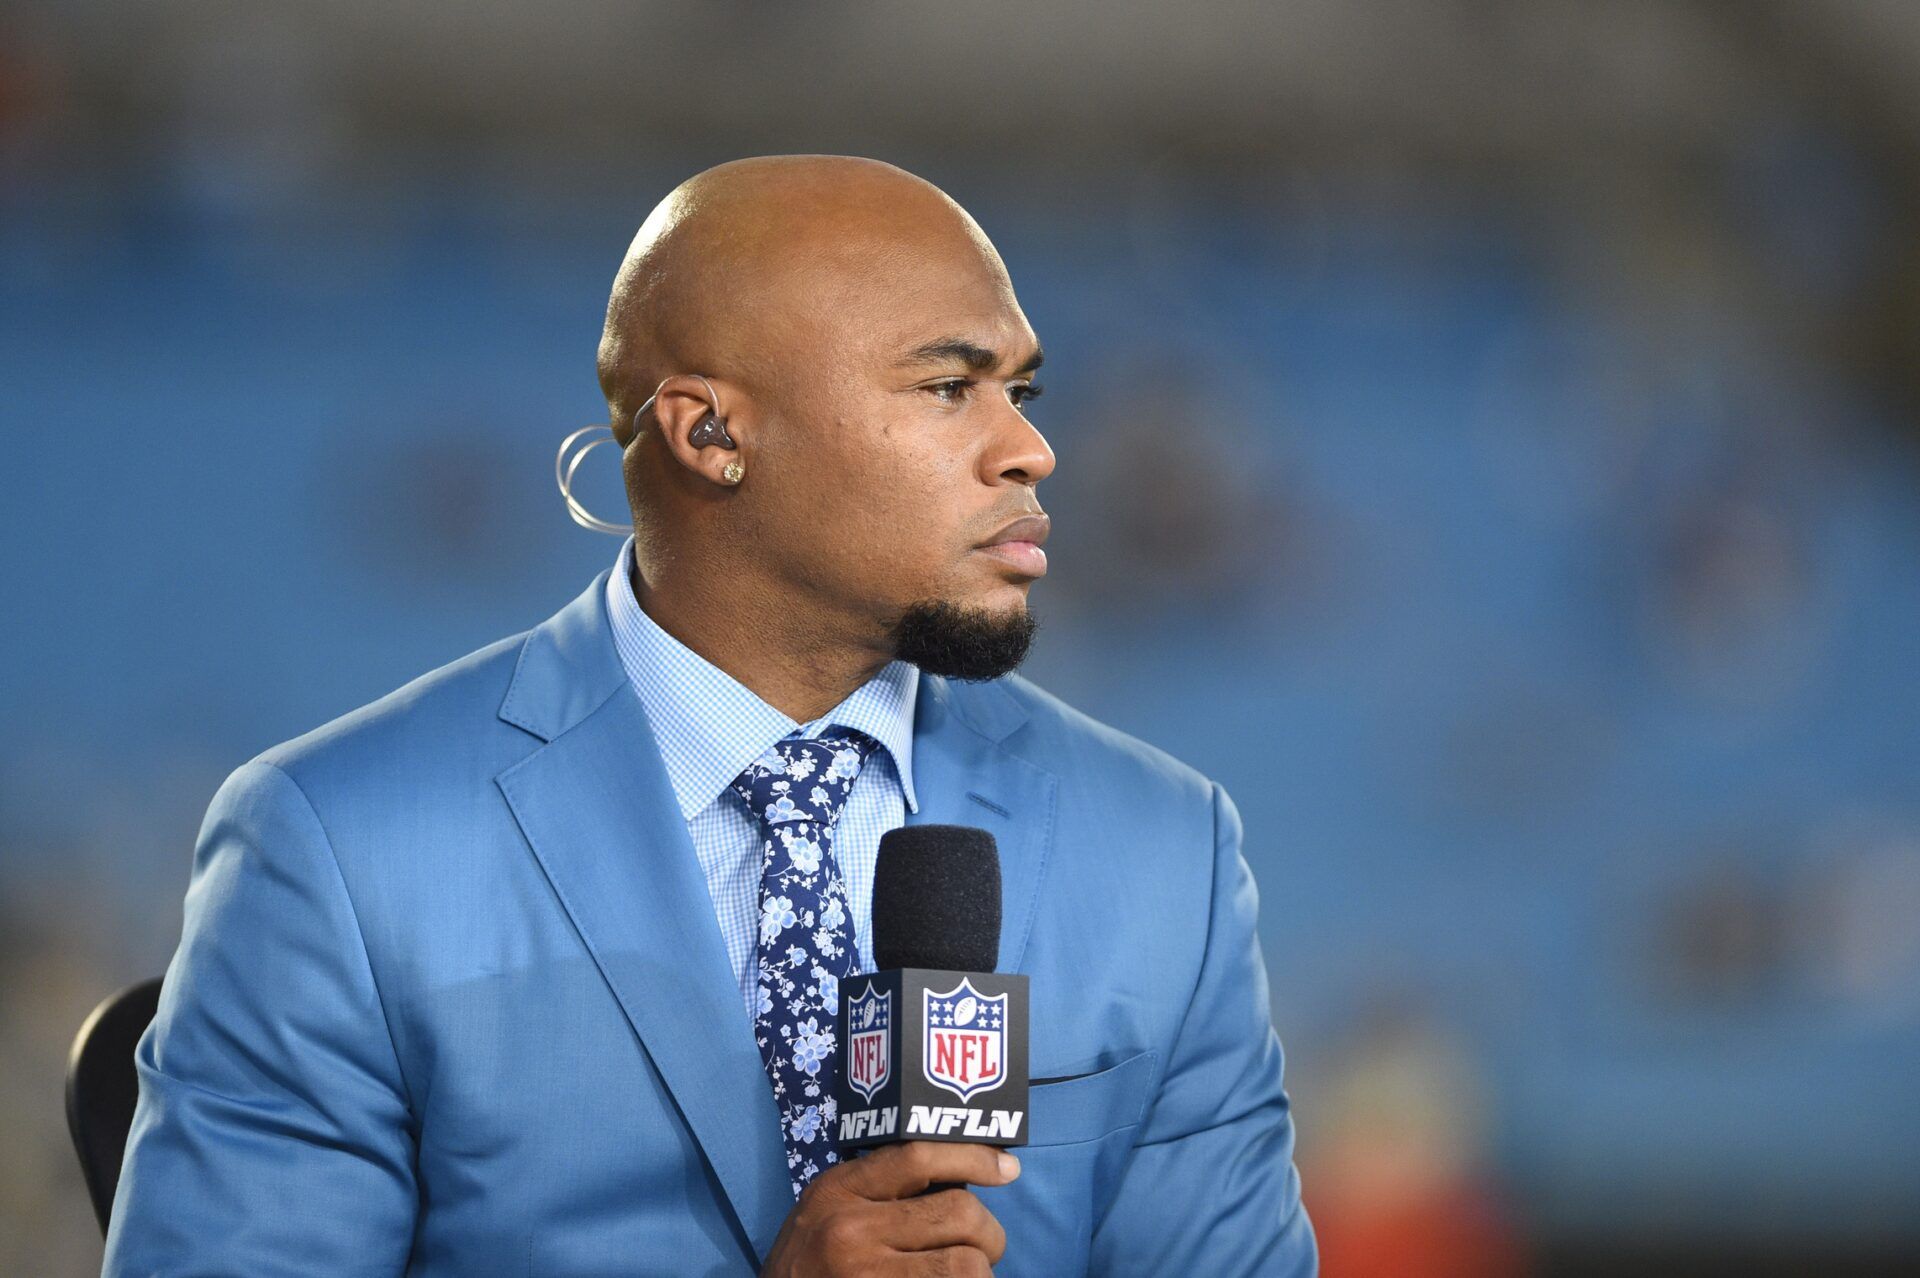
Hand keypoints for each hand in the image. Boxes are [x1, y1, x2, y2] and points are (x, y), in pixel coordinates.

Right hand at [760, 1141, 1019, 1275]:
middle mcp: (851, 1229)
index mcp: (839, 1190)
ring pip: (967, 1267)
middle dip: (989, 1235)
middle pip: (959, 1213)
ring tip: (968, 1277)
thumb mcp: (827, 1212)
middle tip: (984, 1249)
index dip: (974, 1158)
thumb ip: (878, 1192)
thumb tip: (961, 1180)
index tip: (1007, 1168)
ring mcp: (866, 1276)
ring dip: (980, 1274)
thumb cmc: (806, 1265)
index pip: (919, 1155)